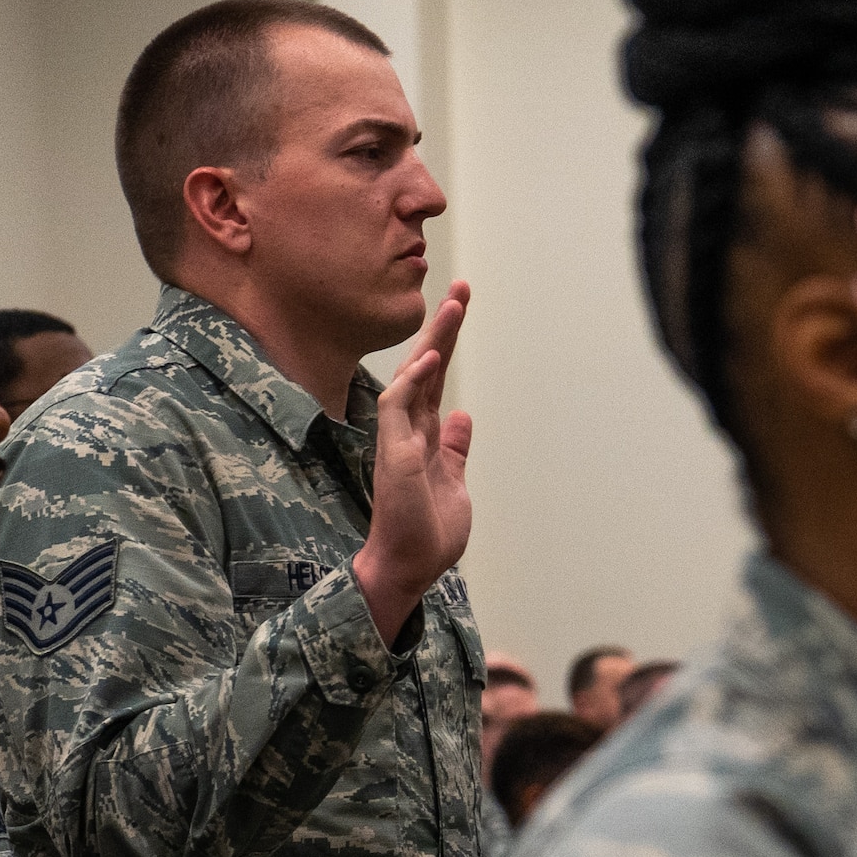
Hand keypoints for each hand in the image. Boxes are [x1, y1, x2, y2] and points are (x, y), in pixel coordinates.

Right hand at [353, 281, 473, 642]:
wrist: (407, 567)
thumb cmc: (427, 534)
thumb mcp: (455, 483)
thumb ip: (456, 449)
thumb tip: (463, 416)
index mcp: (425, 436)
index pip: (437, 378)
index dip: (448, 342)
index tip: (461, 305)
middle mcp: (410, 431)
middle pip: (427, 367)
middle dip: (444, 327)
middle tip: (462, 288)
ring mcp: (399, 440)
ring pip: (414, 378)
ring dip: (433, 342)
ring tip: (453, 306)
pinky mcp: (393, 454)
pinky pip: (398, 407)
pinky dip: (414, 381)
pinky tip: (431, 358)